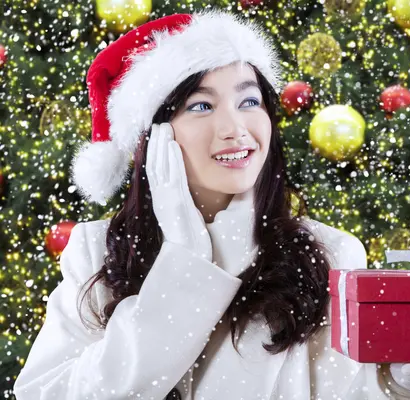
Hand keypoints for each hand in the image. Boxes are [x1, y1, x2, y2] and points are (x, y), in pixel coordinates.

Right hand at [146, 123, 211, 259]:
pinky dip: (171, 158)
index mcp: (164, 202)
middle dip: (155, 143)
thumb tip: (195, 192)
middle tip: (159, 124)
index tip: (159, 137)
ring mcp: (167, 200)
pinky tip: (172, 144)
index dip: (156, 153)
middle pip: (155, 165)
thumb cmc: (192, 243)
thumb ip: (187, 204)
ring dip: (161, 145)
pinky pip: (173, 175)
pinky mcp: (176, 203)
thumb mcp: (187, 219)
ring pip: (161, 166)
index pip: (157, 172)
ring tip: (164, 126)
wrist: (190, 261)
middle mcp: (162, 199)